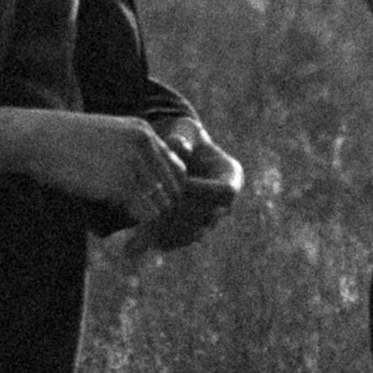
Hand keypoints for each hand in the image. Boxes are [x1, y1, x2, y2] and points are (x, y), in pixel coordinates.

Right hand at [0, 105, 189, 229]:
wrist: (37, 139)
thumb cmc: (61, 143)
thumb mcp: (103, 138)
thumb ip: (127, 155)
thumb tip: (141, 194)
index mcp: (143, 131)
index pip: (176, 168)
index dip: (167, 193)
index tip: (151, 211)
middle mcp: (145, 144)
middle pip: (174, 189)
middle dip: (162, 212)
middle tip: (145, 232)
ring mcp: (134, 162)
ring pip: (162, 204)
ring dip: (149, 224)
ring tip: (135, 240)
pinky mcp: (120, 183)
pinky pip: (145, 215)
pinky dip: (139, 232)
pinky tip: (127, 240)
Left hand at [144, 121, 243, 250]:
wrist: (178, 158)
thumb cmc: (184, 139)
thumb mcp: (184, 133)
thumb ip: (182, 137)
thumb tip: (178, 144)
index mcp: (231, 176)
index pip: (225, 191)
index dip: (204, 190)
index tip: (181, 185)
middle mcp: (226, 202)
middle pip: (210, 215)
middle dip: (184, 213)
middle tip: (158, 209)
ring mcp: (211, 219)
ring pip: (195, 231)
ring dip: (170, 230)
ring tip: (145, 227)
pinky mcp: (194, 230)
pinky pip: (182, 239)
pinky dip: (163, 239)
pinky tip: (141, 238)